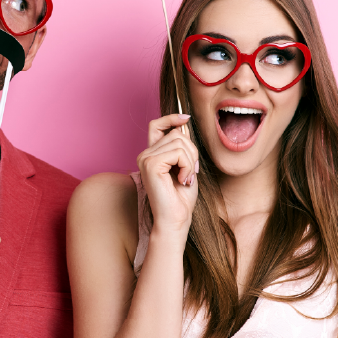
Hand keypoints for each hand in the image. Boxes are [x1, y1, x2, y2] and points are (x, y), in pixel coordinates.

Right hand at [136, 113, 199, 237]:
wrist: (175, 220)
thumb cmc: (181, 198)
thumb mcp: (186, 166)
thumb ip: (182, 146)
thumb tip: (184, 123)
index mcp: (152, 155)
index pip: (157, 125)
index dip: (171, 117)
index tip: (186, 118)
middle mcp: (145, 154)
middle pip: (177, 133)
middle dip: (192, 151)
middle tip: (191, 172)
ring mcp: (146, 158)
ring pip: (179, 141)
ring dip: (191, 160)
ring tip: (186, 178)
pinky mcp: (150, 164)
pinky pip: (178, 152)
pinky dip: (187, 166)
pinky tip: (183, 180)